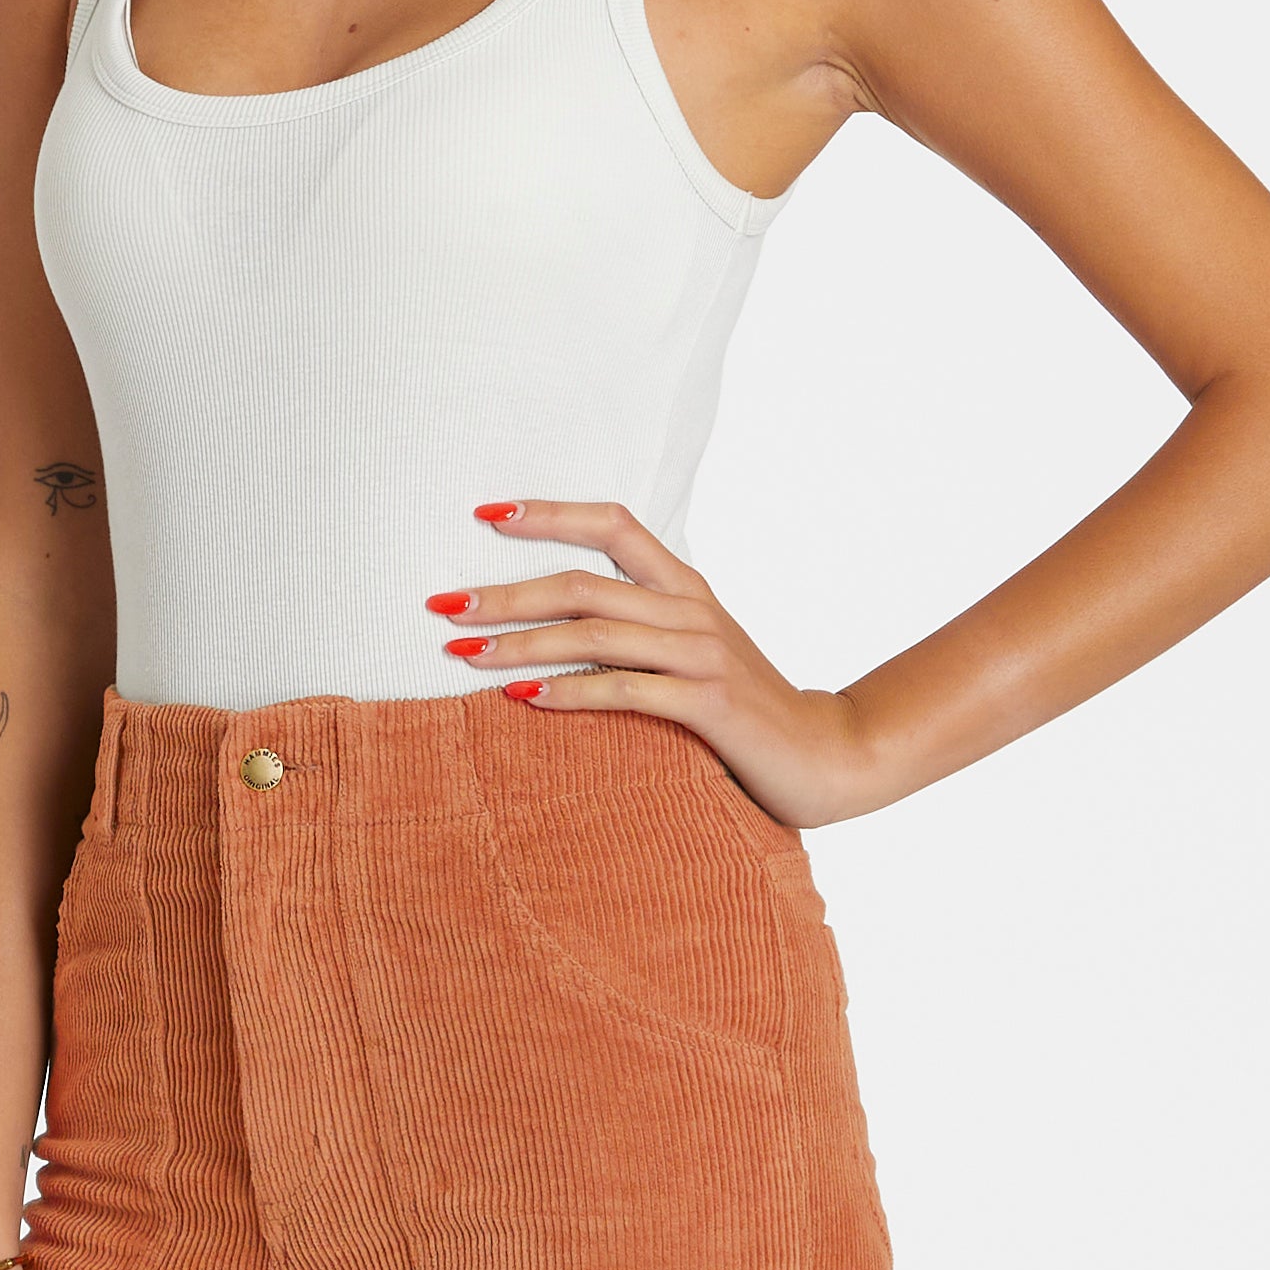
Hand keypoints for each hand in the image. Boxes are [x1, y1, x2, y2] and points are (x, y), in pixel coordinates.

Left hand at [432, 502, 903, 828]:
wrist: (825, 755)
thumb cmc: (746, 708)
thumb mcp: (695, 652)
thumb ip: (643, 628)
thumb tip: (563, 621)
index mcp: (685, 586)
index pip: (613, 525)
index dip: (550, 514)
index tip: (485, 514)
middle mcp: (691, 609)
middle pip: (583, 584)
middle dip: (505, 594)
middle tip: (443, 607)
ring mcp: (701, 654)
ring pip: (594, 634)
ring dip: (521, 644)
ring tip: (465, 653)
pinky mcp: (708, 703)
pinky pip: (625, 690)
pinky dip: (569, 693)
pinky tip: (523, 698)